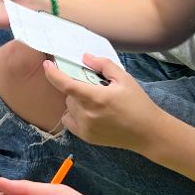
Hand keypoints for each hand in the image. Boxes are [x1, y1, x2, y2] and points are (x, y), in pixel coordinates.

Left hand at [43, 56, 169, 154]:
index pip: (66, 84)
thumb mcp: (124, 79)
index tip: (47, 65)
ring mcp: (85, 127)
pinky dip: (75, 114)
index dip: (53, 74)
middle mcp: (87, 114)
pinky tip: (89, 113)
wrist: (147, 132)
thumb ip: (103, 65)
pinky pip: (70, 121)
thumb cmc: (138, 103)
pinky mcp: (86, 137)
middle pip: (70, 95)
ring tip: (96, 103)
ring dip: (77, 101)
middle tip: (96, 89)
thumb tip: (85, 58)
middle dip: (79, 88)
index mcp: (95, 97)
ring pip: (69, 107)